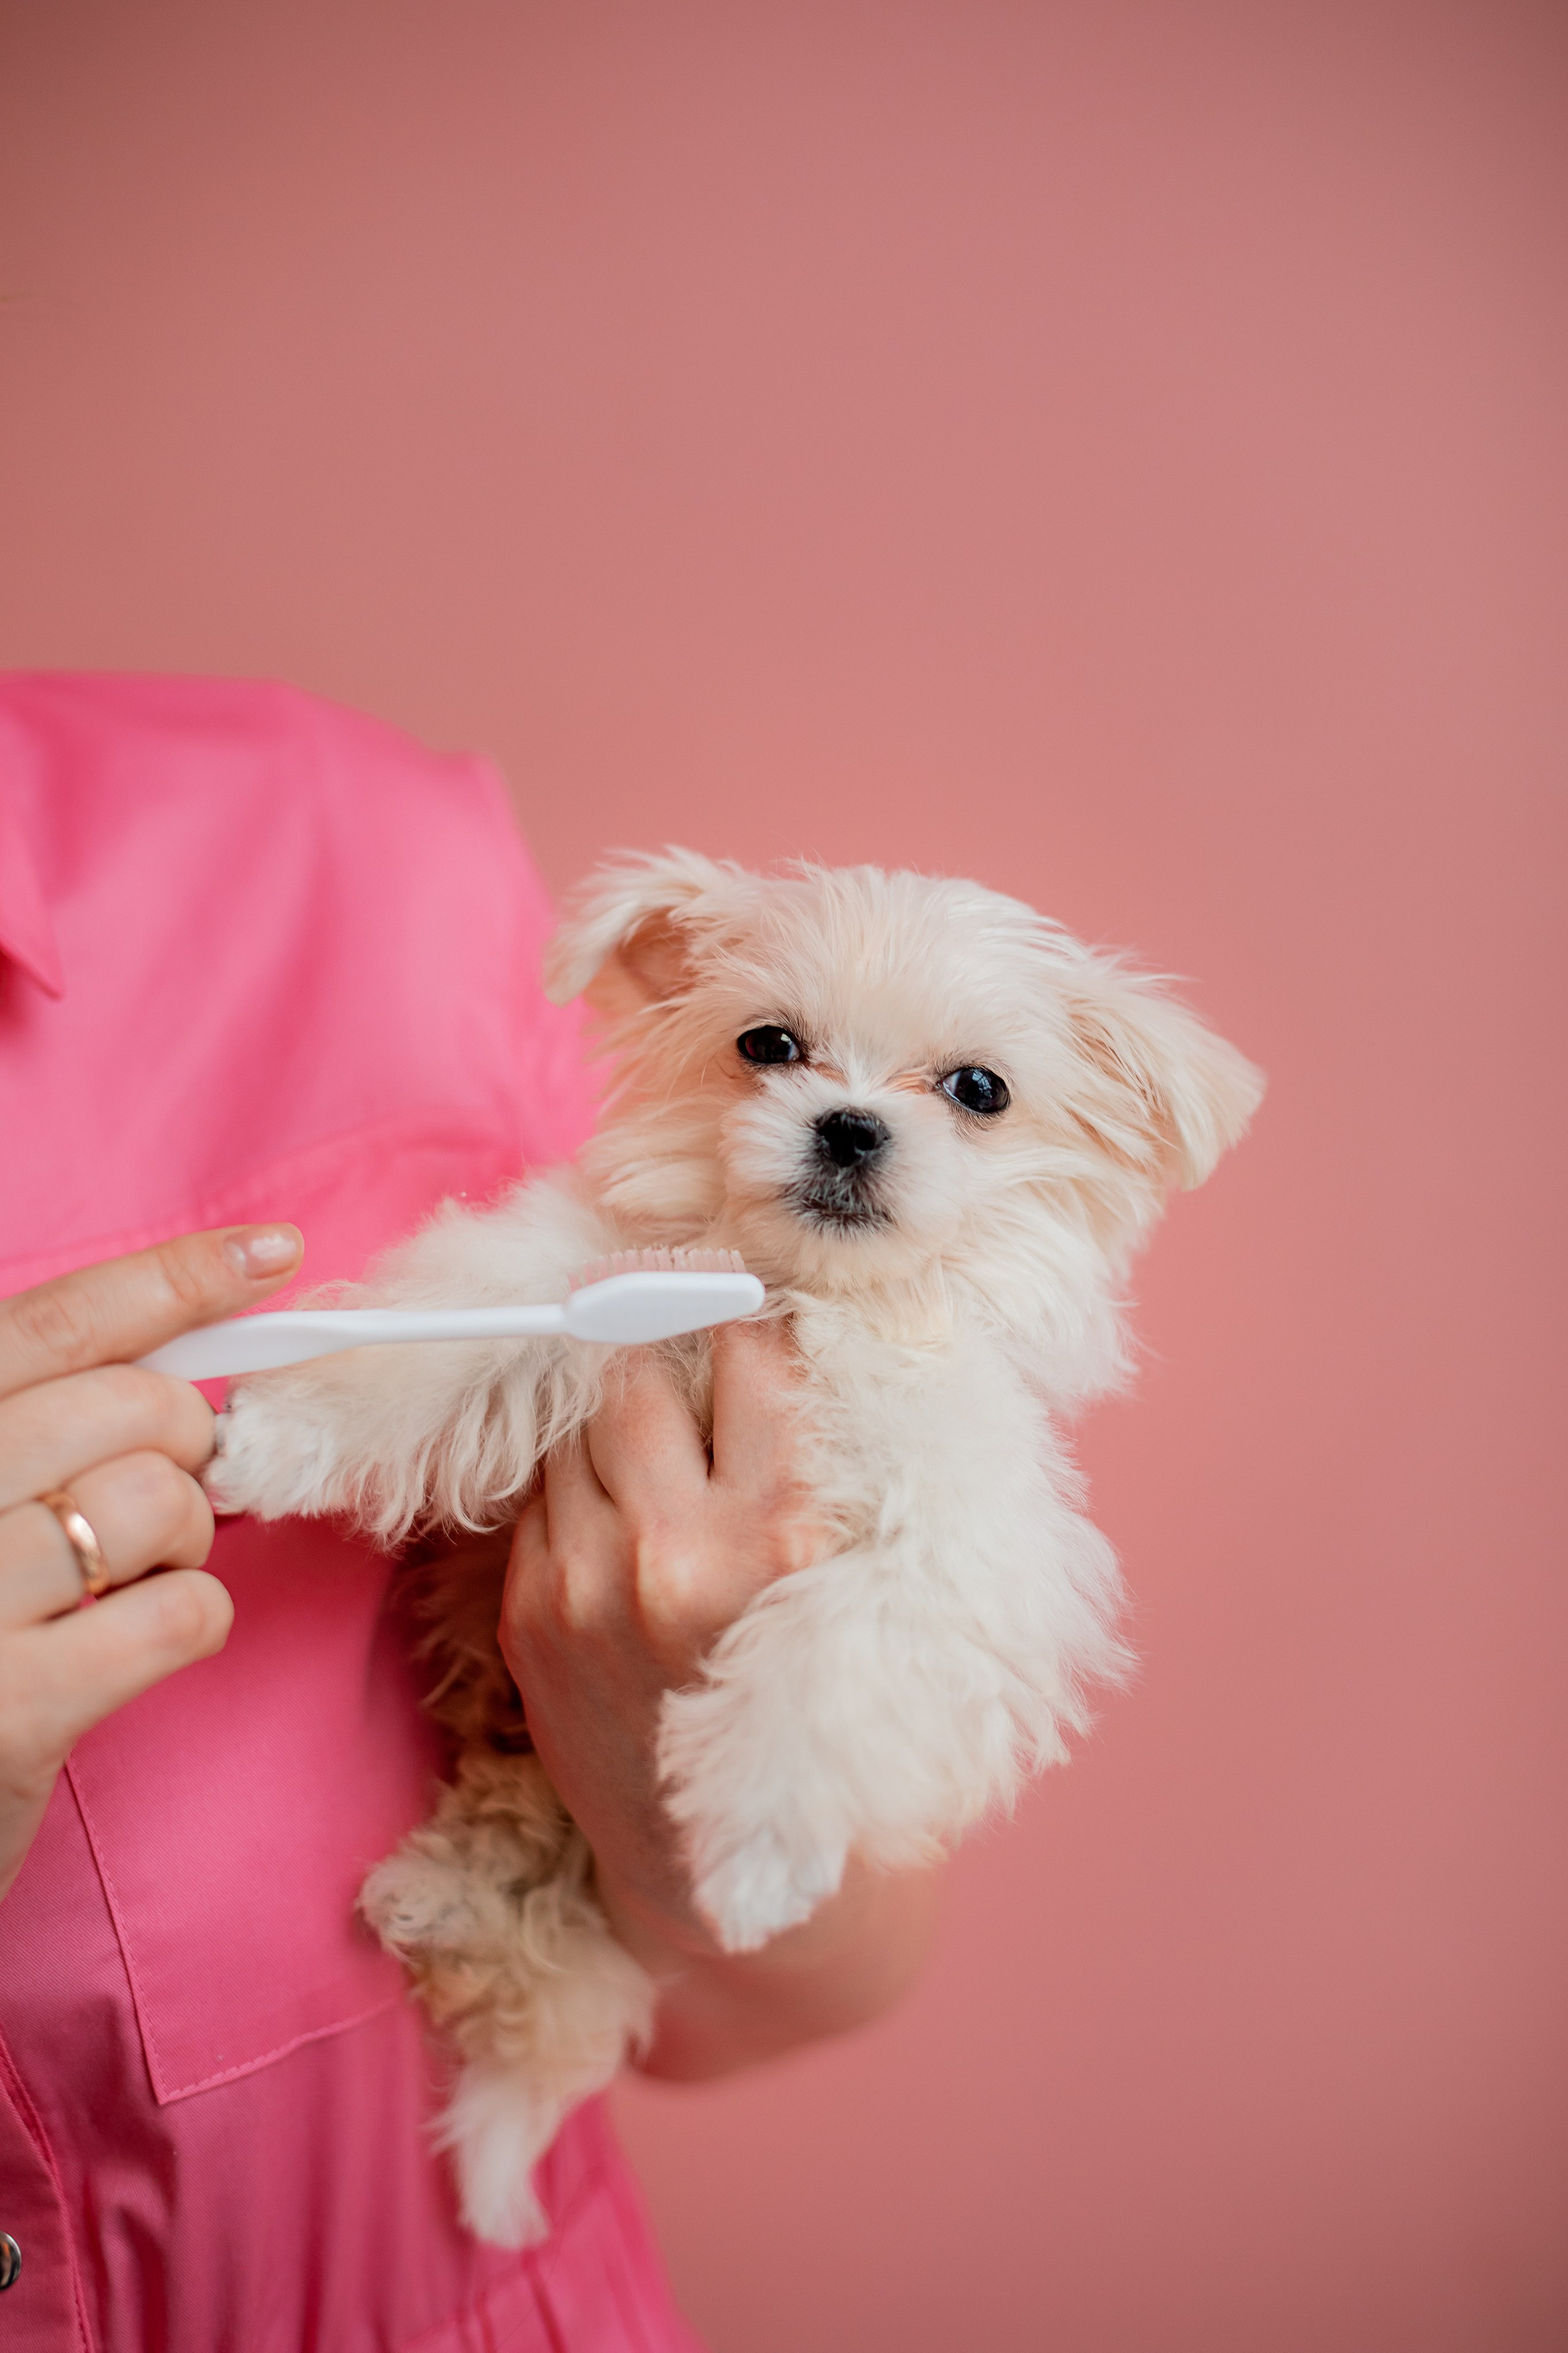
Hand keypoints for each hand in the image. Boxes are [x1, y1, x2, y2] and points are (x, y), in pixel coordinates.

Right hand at [0, 1224, 302, 1900]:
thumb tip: (189, 1354)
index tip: (271, 1252)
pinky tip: (137, 1641)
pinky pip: (178, 1612)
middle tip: (154, 1498)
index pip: (54, 1324)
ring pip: (160, 1501)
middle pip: (131, 1407)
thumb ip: (40, 1426)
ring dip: (183, 1539)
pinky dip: (190, 1619)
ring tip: (126, 1579)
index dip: (175, 1278)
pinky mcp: (7, 1708)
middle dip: (185, 1442)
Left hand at [501, 1320, 941, 2077]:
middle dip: (662, 1345)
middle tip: (686, 1340)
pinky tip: (621, 1504)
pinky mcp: (530, 1616)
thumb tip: (788, 1335)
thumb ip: (827, 1471)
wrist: (737, 1879)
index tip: (750, 1303)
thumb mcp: (868, 1589)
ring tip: (654, 1427)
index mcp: (784, 1543)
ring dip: (612, 1413)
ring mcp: (586, 1586)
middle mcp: (676, 1556)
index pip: (750, 1358)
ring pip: (575, 1424)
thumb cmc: (827, 1715)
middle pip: (636, 1371)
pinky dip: (579, 1482)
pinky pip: (540, 1493)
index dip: (750, 1317)